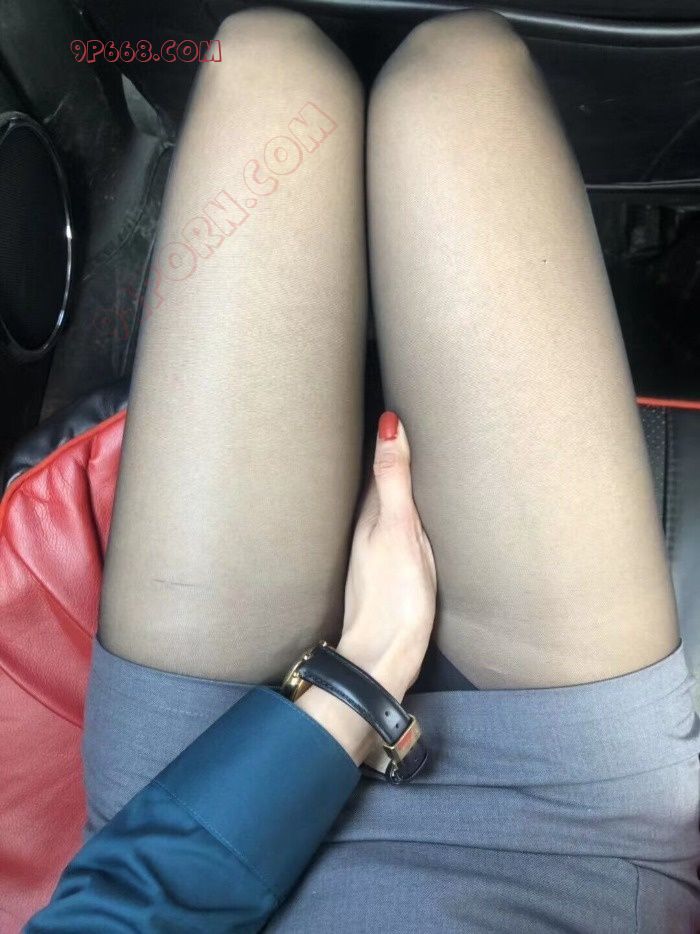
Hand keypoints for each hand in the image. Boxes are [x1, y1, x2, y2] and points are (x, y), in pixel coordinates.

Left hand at [296, 412, 435, 763]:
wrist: (383, 657)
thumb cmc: (394, 596)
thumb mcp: (399, 530)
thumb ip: (394, 480)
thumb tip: (388, 425)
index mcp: (369, 513)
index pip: (374, 460)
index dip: (384, 434)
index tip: (393, 403)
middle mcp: (366, 527)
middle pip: (375, 479)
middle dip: (385, 451)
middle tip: (399, 417)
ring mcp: (375, 550)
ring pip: (382, 502)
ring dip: (390, 477)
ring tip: (403, 451)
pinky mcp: (387, 570)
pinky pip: (392, 525)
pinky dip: (399, 506)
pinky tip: (408, 508)